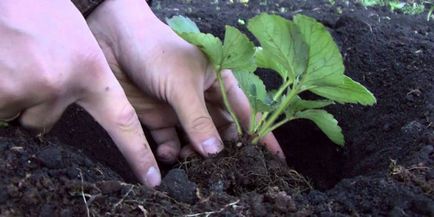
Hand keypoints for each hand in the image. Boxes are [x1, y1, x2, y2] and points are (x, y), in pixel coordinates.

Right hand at [0, 0, 160, 186]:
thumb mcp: (79, 44)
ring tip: (18, 59)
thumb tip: (64, 116)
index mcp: (91, 72)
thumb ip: (81, 82)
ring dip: (15, 93)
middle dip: (35, 103)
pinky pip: (1, 107)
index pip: (122, 122)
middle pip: (44, 121)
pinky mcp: (3, 89)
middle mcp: (64, 84)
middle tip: (32, 68)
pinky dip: (0, 90)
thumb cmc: (46, 11)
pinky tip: (5, 62)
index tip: (151, 179)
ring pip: (21, 113)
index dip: (137, 153)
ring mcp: (32, 87)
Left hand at [86, 0, 283, 161]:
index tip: (274, 158)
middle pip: (221, 131)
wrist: (111, 40)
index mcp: (219, 82)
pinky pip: (169, 141)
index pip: (246, 112)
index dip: (261, 134)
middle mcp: (202, 98)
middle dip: (224, 152)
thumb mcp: (182, 84)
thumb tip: (216, 152)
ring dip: (196, 155)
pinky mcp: (156, 117)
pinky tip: (169, 156)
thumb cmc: (156, 50)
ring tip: (193, 166)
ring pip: (195, 140)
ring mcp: (180, 109)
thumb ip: (198, 119)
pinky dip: (171, 152)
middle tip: (227, 173)